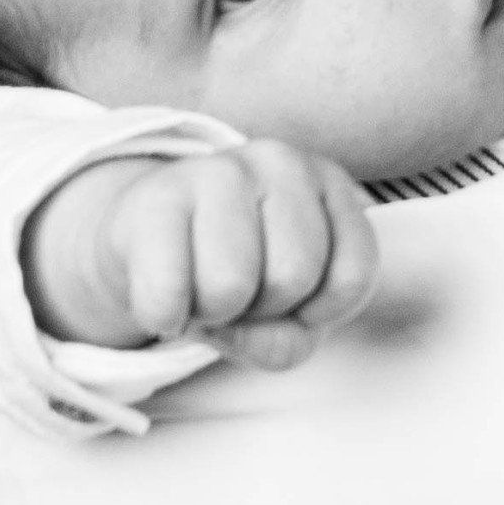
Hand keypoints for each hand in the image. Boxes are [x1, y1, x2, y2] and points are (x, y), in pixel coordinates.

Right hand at [22, 140, 377, 369]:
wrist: (151, 238)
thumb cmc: (235, 271)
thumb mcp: (286, 314)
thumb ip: (289, 341)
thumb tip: (249, 335)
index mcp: (328, 185)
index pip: (353, 275)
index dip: (319, 311)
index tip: (293, 298)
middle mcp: (281, 162)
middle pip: (293, 276)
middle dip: (263, 306)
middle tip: (241, 289)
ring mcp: (218, 169)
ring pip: (231, 284)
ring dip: (213, 311)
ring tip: (203, 282)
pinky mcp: (157, 195)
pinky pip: (167, 294)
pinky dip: (165, 316)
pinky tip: (168, 292)